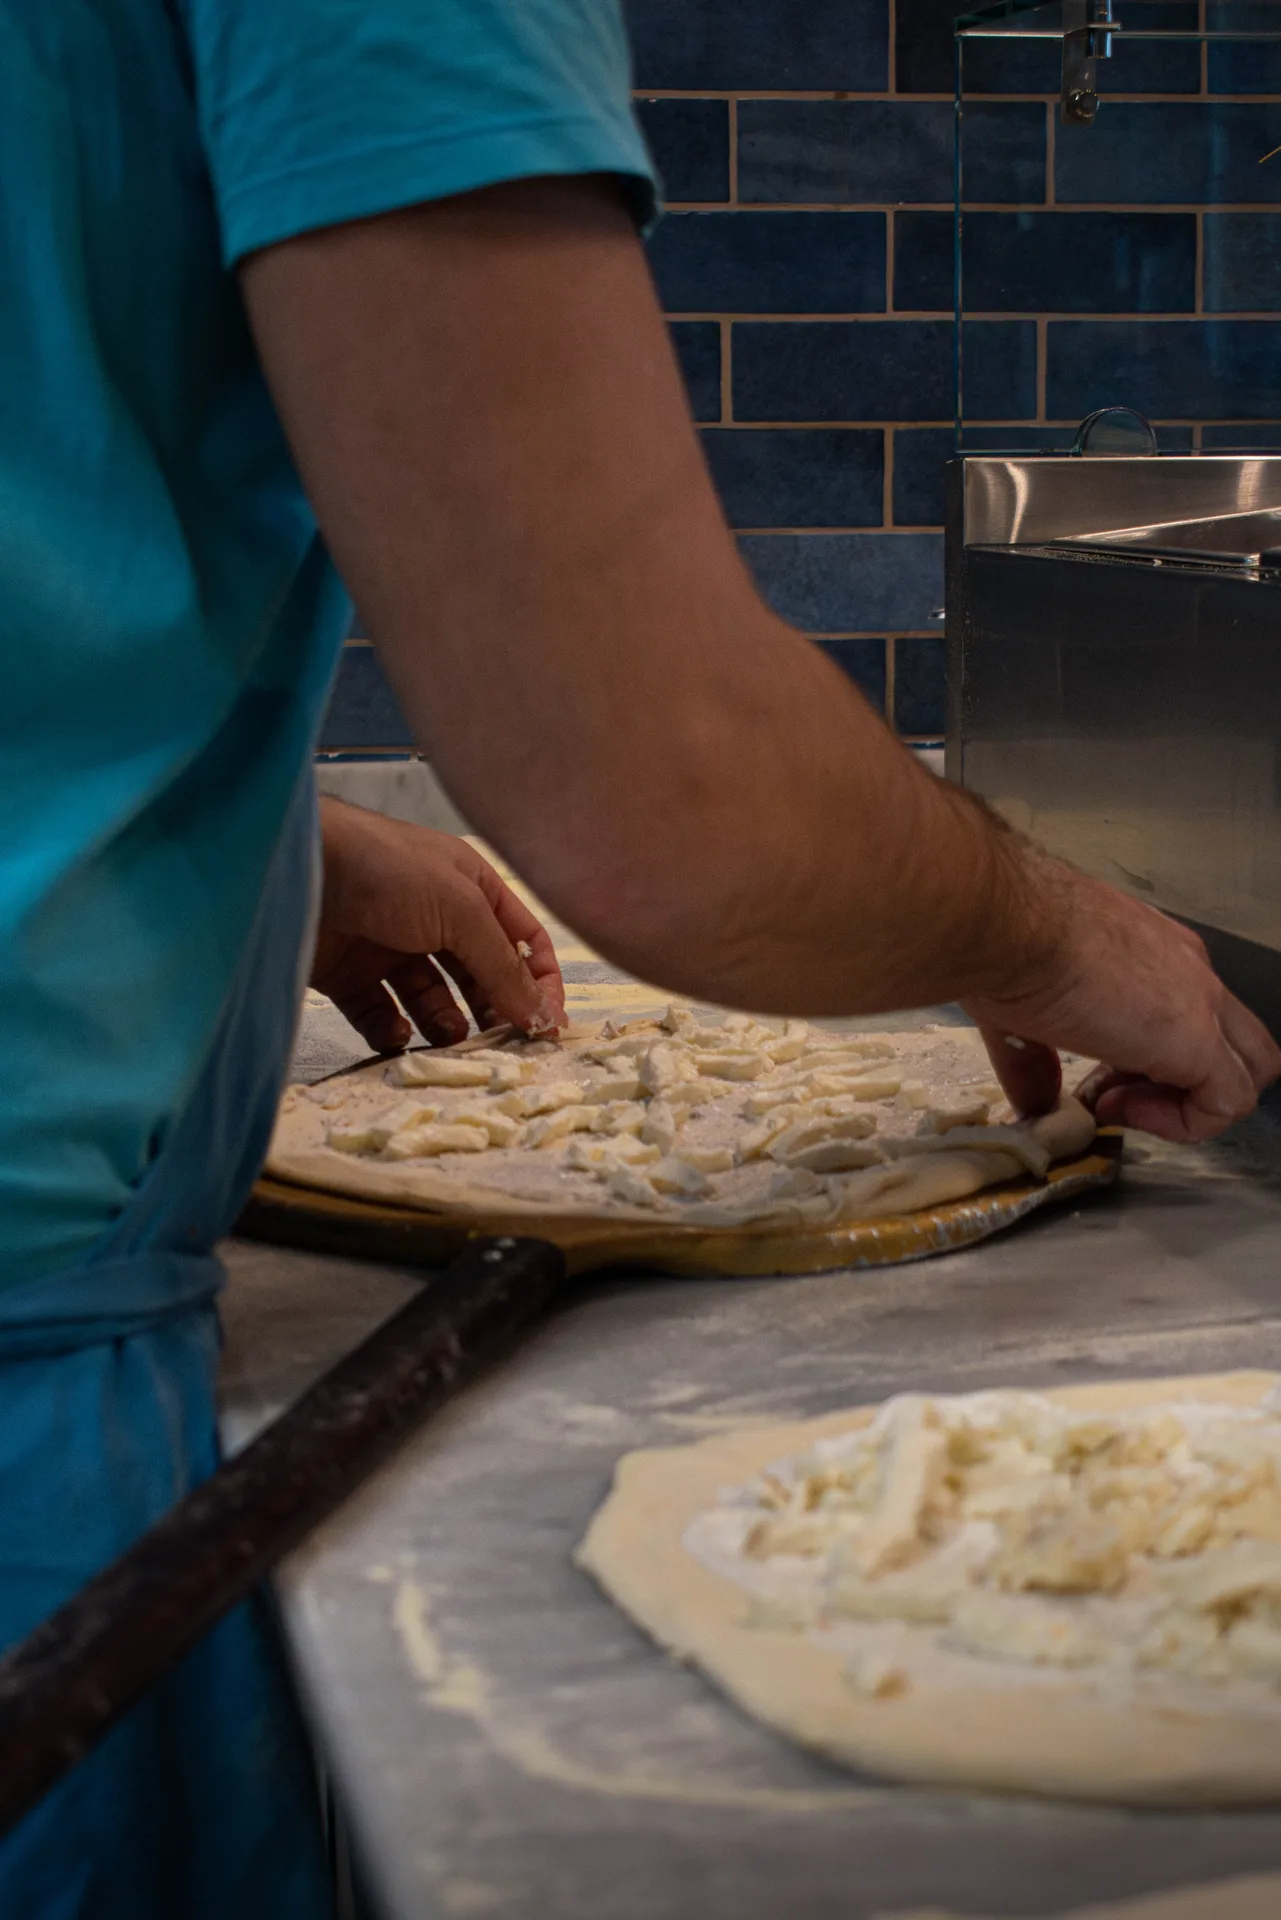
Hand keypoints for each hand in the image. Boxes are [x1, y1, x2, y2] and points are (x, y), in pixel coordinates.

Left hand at [311, 797, 565, 1050]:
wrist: (296, 867)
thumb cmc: (387, 871)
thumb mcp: (462, 910)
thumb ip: (503, 965)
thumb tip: (542, 1015)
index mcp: (470, 888)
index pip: (521, 940)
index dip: (539, 982)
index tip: (547, 1027)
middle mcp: (433, 916)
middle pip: (478, 974)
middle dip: (491, 1010)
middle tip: (500, 1046)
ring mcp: (389, 945)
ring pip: (430, 999)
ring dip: (444, 1025)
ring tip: (449, 1038)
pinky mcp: (348, 974)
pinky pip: (381, 1013)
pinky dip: (393, 1030)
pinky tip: (399, 1035)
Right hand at [964, 851, 1280, 1142]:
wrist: (1008, 924)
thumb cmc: (1007, 942)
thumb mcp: (1024, 1007)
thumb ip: (1035, 1061)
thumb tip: (1031, 1102)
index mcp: (1154, 952)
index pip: (1184, 1015)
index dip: (1141, 1061)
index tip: (1090, 1077)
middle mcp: (1190, 970)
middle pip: (1236, 1041)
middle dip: (1184, 1083)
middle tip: (1118, 1094)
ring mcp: (1202, 1002)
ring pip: (1248, 1069)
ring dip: (1187, 1105)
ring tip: (1119, 1107)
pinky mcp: (1198, 1039)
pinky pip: (1229, 1101)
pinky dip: (1185, 1124)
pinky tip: (1125, 1112)